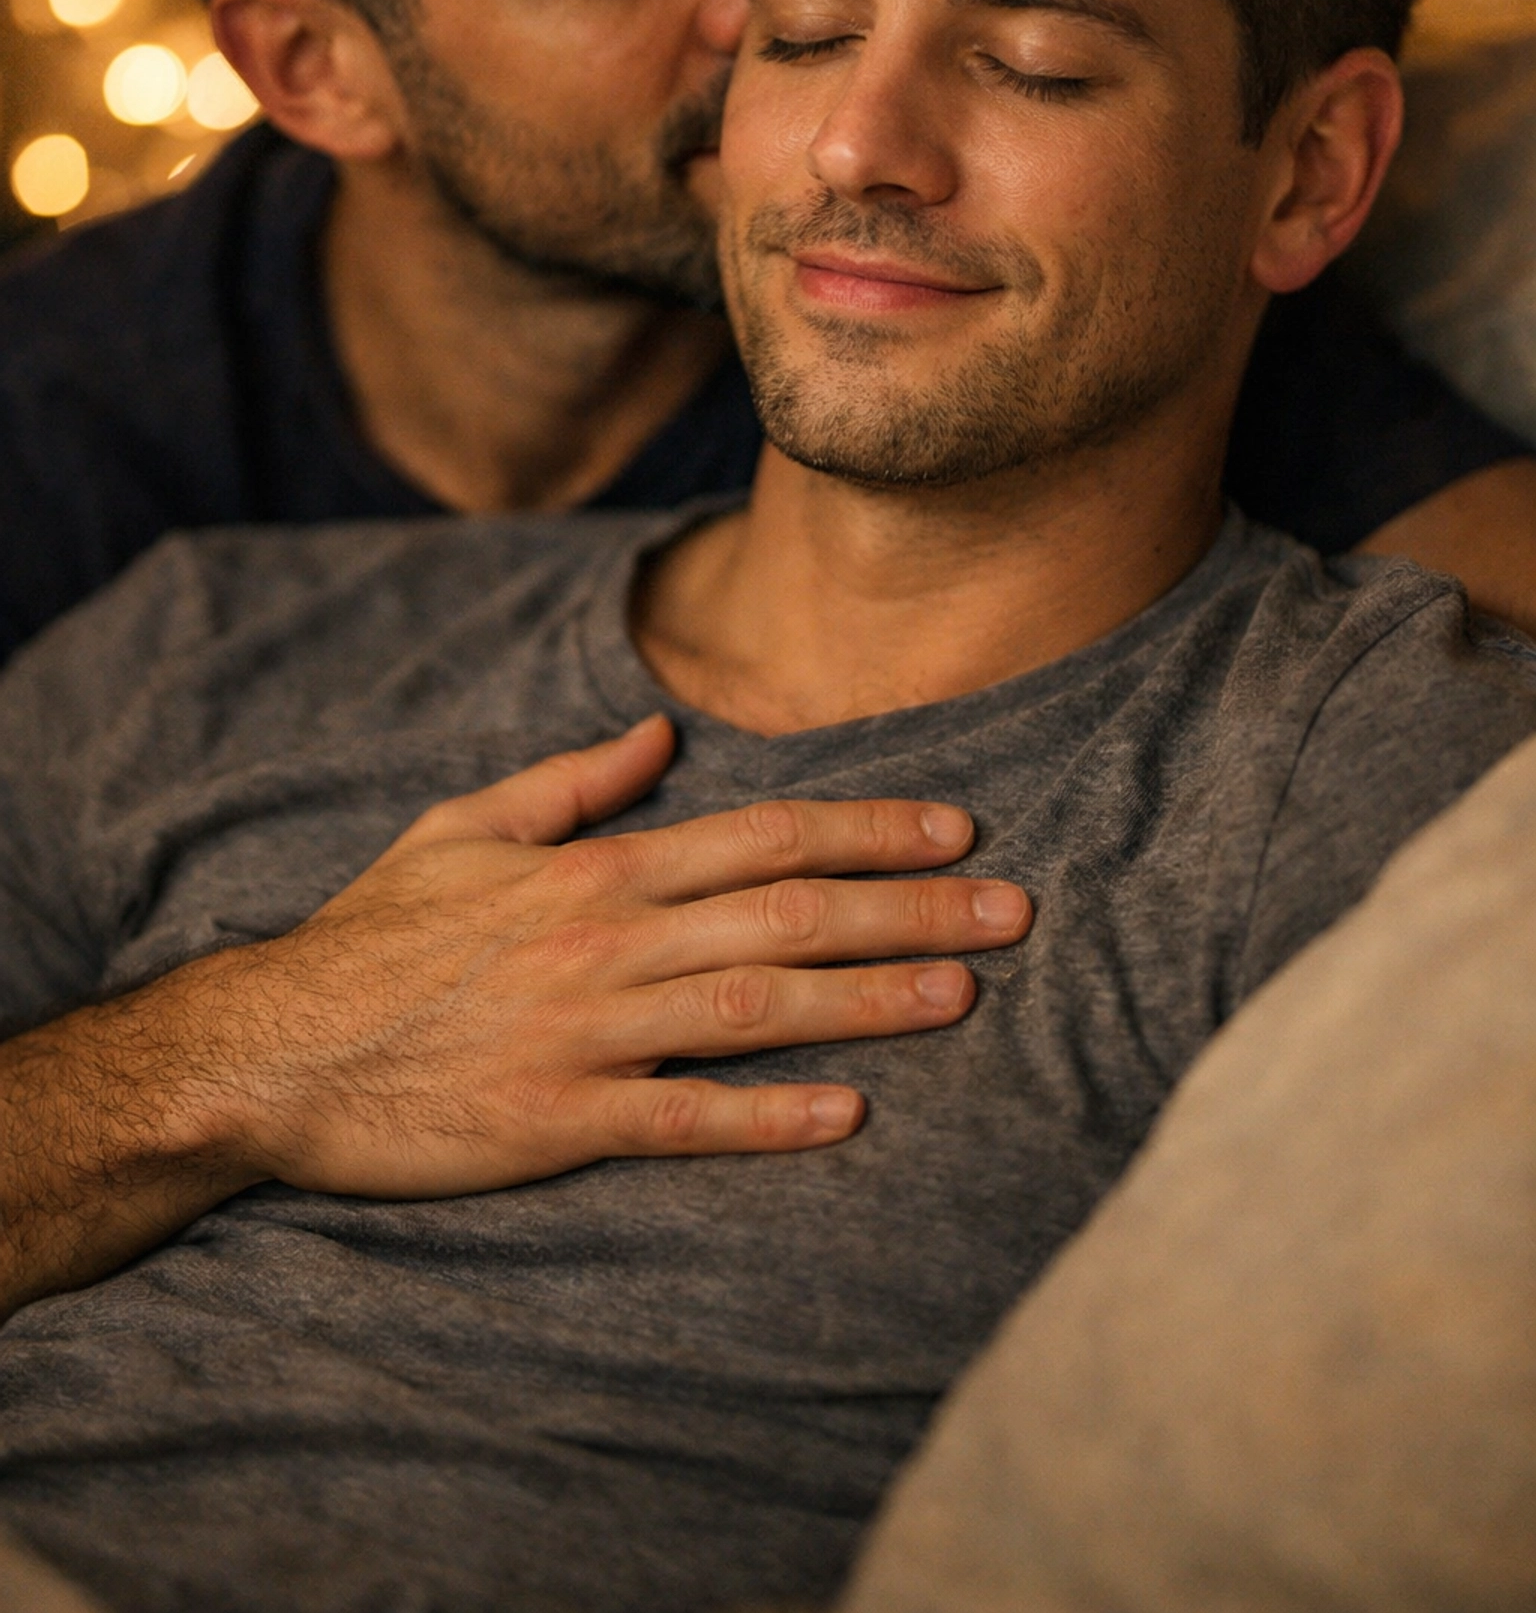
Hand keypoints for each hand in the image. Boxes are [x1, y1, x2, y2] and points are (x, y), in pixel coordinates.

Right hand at [198, 712, 1030, 1195]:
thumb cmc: (376, 936)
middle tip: (1014, 911)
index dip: (866, 829)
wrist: (274, 1050)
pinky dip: (768, 1116)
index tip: (957, 829)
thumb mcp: (463, 829)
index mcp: (595, 870)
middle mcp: (609, 941)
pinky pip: (682, 1117)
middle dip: (908, 909)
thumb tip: (657, 733)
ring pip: (757, 1007)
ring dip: (868, 998)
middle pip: (786, 915)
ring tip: (965, 993)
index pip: (761, 836)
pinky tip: (848, 1113)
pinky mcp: (560, 1121)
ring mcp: (588, 1032)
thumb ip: (571, 783)